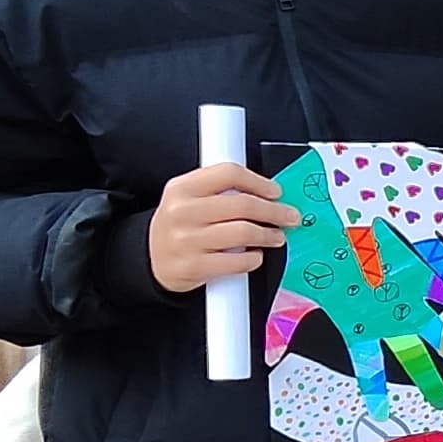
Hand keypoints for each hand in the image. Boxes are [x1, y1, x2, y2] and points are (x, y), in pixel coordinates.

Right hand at [149, 161, 296, 293]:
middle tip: (290, 216)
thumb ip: (219, 190)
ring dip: (268, 235)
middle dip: (274, 211)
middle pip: (242, 204)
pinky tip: (256, 256)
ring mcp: (186, 241)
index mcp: (182, 188)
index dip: (259, 182)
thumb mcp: (189, 198)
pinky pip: (237, 262)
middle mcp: (182, 212)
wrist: (153, 259)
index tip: (276, 192)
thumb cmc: (181, 226)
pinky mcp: (193, 267)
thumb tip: (266, 192)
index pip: (228, 174)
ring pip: (243, 233)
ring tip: (277, 237)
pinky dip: (254, 259)